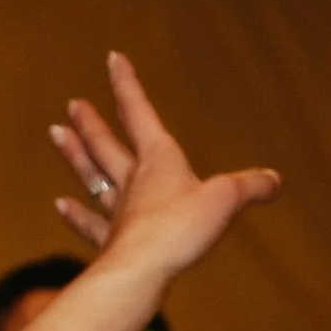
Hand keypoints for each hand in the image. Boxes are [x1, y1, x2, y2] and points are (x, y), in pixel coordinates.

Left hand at [49, 52, 281, 280]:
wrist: (142, 271)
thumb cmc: (181, 229)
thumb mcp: (225, 200)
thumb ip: (250, 186)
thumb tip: (275, 180)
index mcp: (158, 161)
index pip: (140, 113)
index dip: (127, 86)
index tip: (112, 59)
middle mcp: (133, 182)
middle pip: (107, 145)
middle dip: (91, 123)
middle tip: (72, 105)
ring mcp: (118, 212)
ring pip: (92, 177)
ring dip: (74, 155)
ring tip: (56, 134)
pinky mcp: (110, 243)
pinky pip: (89, 224)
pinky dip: (75, 214)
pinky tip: (60, 204)